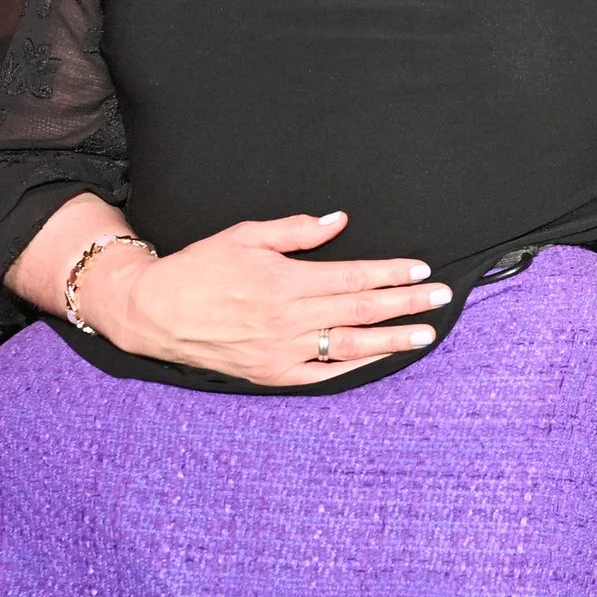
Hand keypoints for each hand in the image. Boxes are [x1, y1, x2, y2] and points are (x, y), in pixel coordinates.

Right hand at [77, 210, 449, 384]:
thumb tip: (339, 222)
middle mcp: (287, 319)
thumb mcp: (244, 236)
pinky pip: (324, 372)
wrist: (154, 313)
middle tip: (442, 297)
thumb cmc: (199, 268)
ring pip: (350, 345)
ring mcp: (281, 351)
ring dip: (393, 339)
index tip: (422, 269)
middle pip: (361, 310)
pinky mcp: (272, 374)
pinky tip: (381, 356)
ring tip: (426, 333)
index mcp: (284, 281)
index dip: (391, 273)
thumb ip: (295, 231)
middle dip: (406, 303)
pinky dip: (356, 364)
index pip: (353, 277)